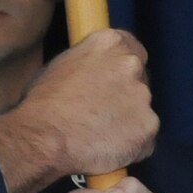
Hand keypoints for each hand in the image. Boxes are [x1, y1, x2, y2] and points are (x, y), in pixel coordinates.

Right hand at [0, 30, 156, 192]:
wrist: (43, 138)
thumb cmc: (43, 104)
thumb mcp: (62, 65)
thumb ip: (90, 64)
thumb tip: (96, 74)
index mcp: (110, 43)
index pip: (132, 48)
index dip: (122, 69)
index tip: (114, 82)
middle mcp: (131, 64)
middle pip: (140, 80)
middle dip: (126, 96)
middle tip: (102, 113)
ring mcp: (143, 97)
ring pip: (142, 111)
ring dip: (128, 122)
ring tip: (99, 135)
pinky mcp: (148, 127)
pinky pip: (145, 138)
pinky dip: (131, 146)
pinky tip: (107, 150)